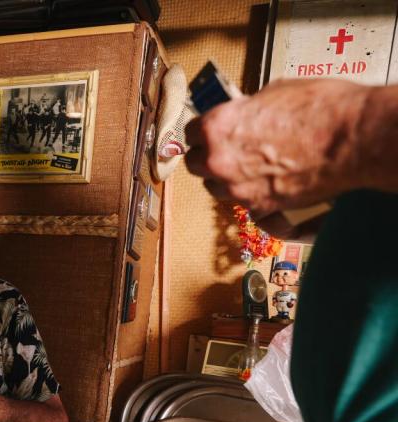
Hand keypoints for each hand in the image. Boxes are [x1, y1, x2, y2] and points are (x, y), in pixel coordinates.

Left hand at [185, 78, 367, 214]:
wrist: (352, 139)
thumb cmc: (319, 108)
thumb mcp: (274, 93)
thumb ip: (248, 110)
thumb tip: (246, 114)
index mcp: (217, 126)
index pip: (190, 133)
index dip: (202, 132)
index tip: (207, 133)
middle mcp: (219, 160)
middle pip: (196, 164)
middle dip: (207, 157)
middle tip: (223, 151)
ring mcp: (237, 187)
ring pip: (215, 188)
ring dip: (225, 179)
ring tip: (245, 169)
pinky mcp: (259, 206)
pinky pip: (243, 204)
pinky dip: (250, 196)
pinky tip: (264, 185)